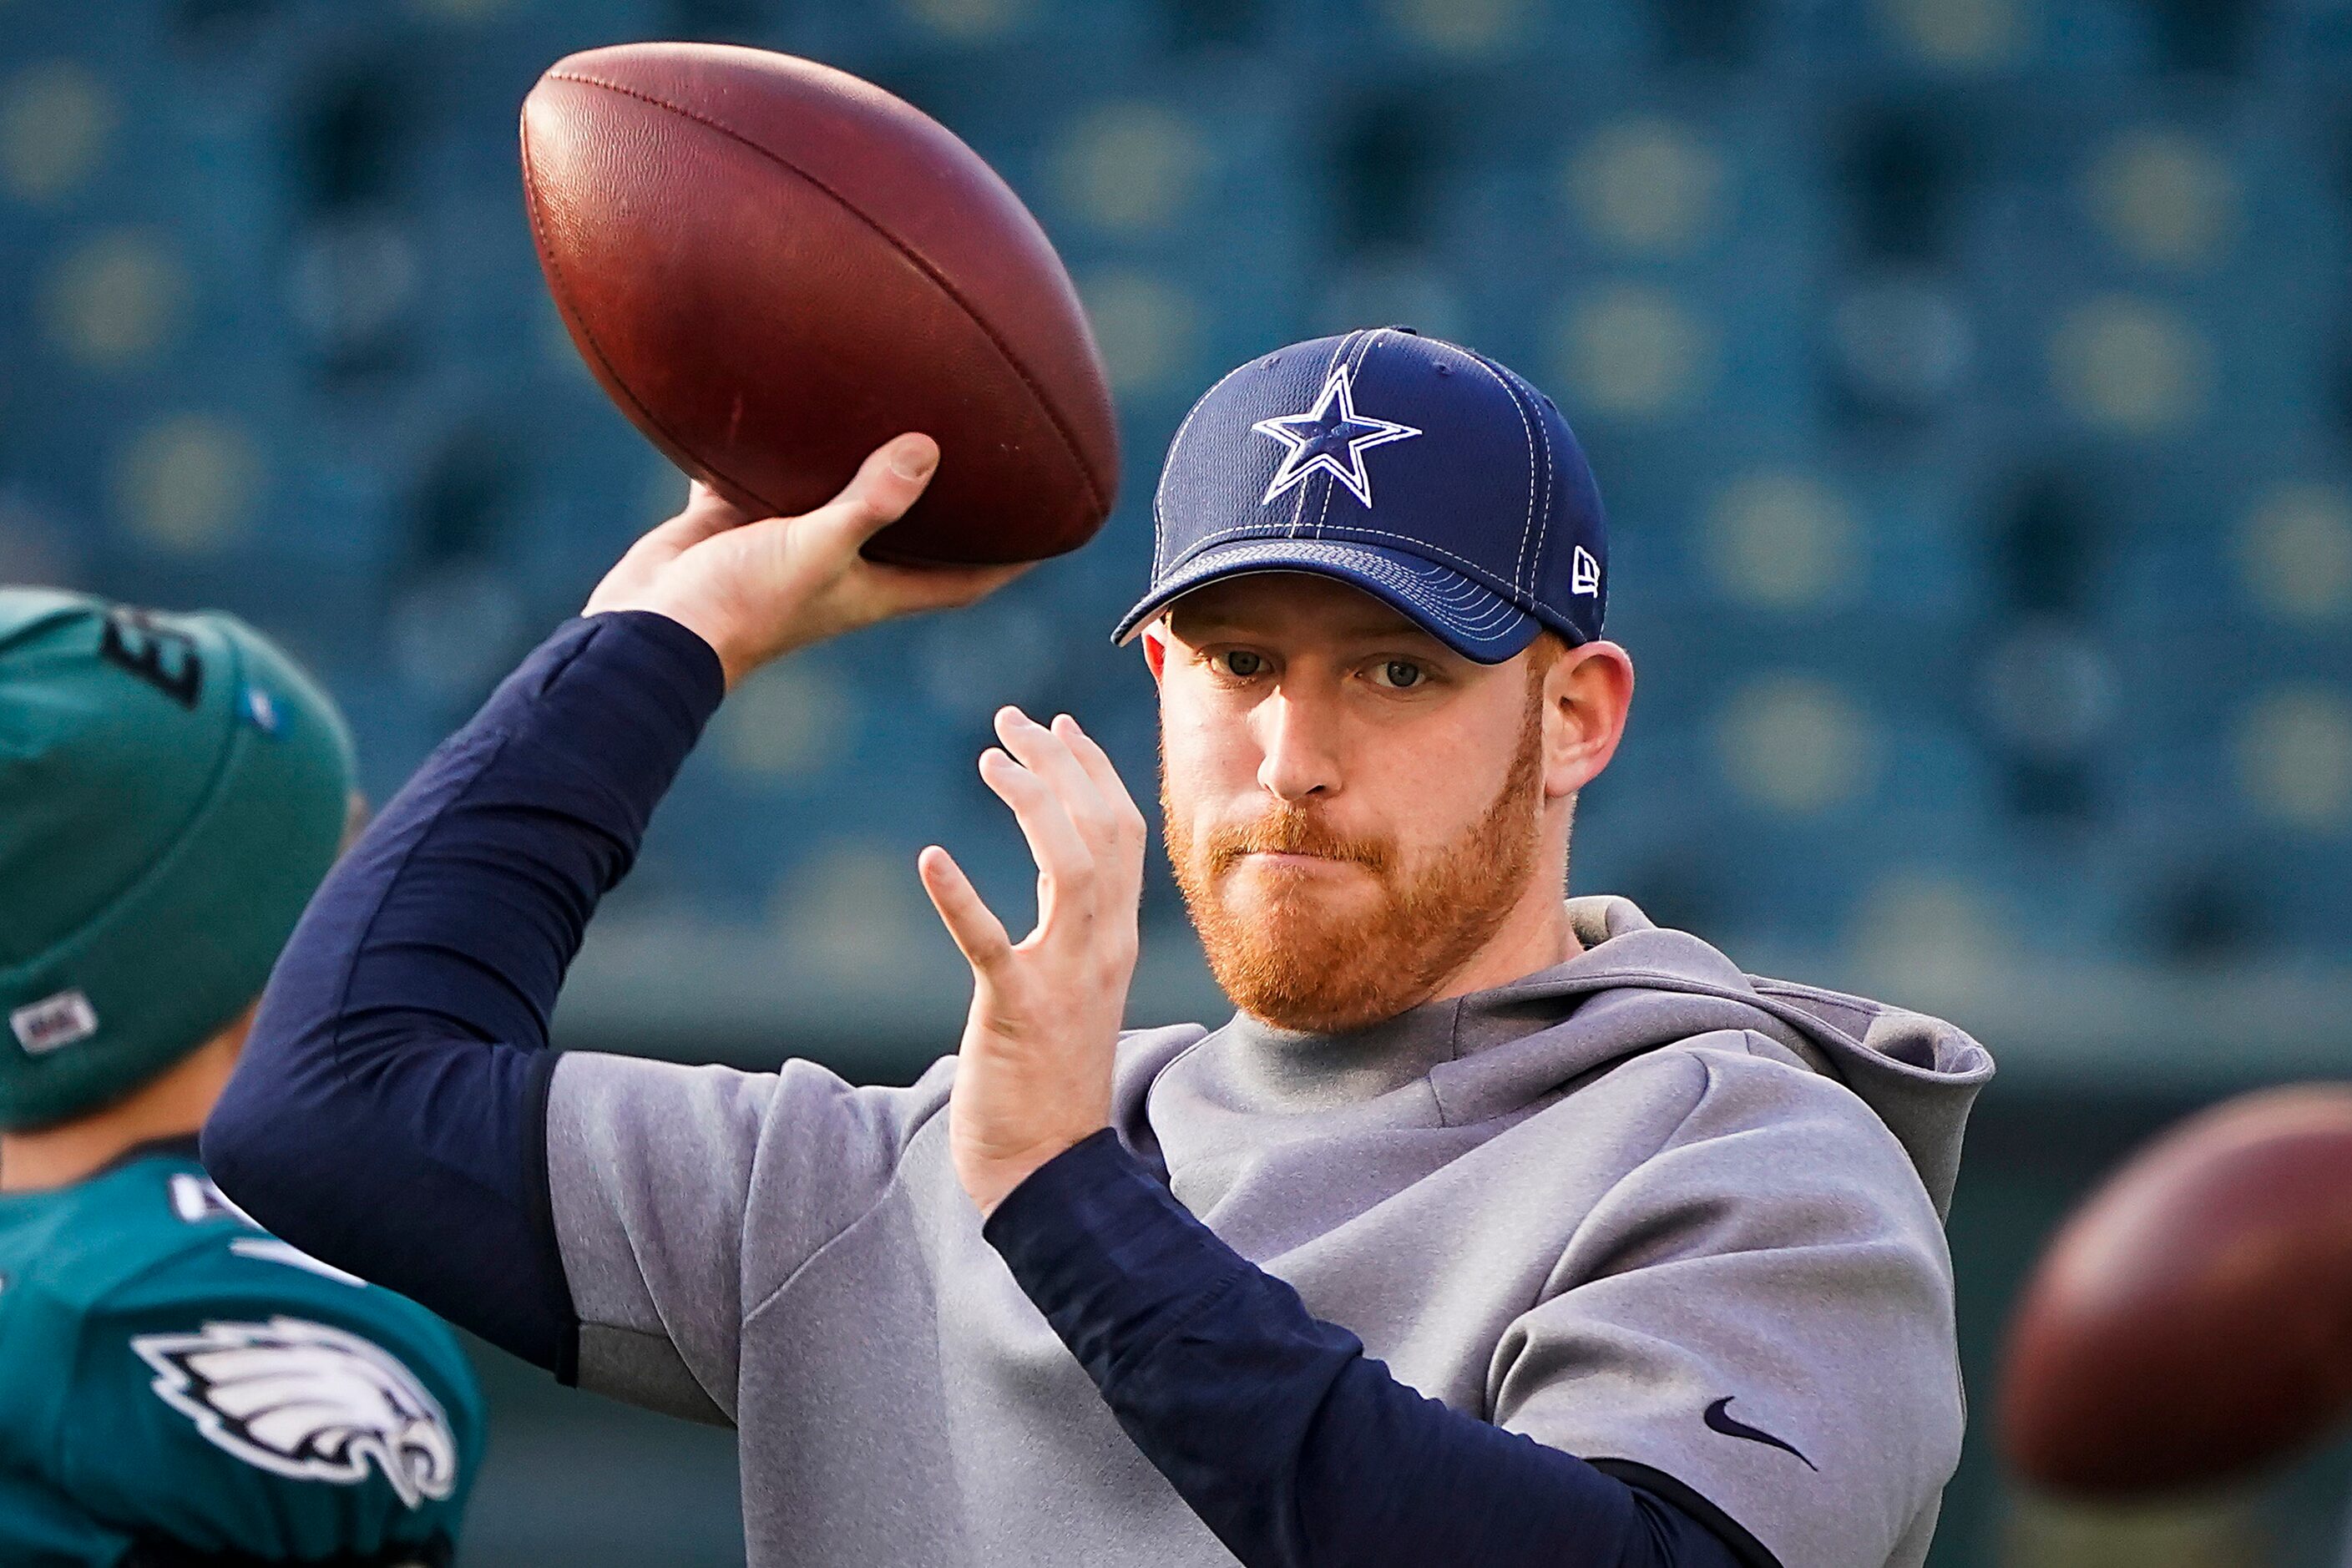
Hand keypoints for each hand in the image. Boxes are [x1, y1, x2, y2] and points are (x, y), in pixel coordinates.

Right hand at [583, 435, 1027, 685]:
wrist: (643, 631)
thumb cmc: (737, 608)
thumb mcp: (814, 551)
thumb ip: (870, 503)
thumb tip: (930, 450)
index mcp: (875, 589)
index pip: (966, 581)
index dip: (1013, 560)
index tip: (1058, 526)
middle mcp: (840, 566)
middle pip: (910, 530)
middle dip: (944, 496)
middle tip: (983, 440)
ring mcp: (787, 541)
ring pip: (836, 490)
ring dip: (859, 457)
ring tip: (891, 396)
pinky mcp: (734, 517)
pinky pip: (763, 466)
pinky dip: (773, 435)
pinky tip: (783, 386)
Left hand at [920, 707, 1147, 1215]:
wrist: (1053, 1172)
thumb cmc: (1052, 1082)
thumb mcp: (1076, 990)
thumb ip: (1076, 934)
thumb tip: (1067, 878)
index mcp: (1116, 942)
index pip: (1122, 834)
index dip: (1093, 771)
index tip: (1057, 724)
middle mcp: (1104, 950)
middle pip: (1103, 831)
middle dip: (1062, 764)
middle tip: (1011, 720)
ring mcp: (1067, 981)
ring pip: (1072, 866)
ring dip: (1033, 802)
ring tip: (991, 757)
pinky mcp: (1017, 1013)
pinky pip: (992, 945)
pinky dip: (962, 898)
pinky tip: (930, 858)